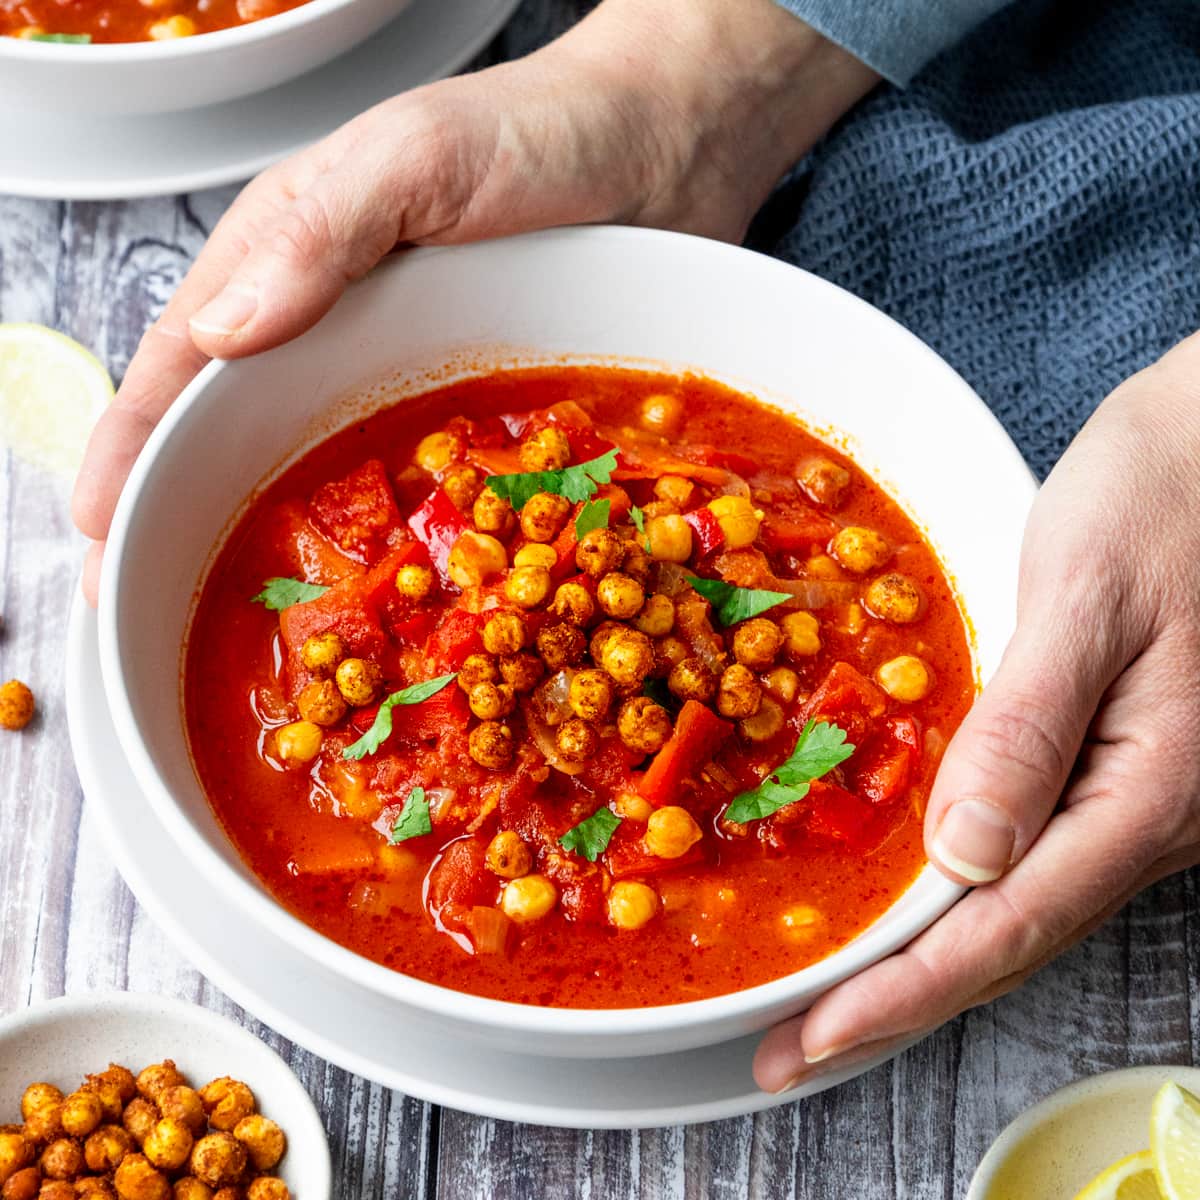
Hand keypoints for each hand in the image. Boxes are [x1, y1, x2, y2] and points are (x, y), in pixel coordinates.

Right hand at [71, 0, 878, 602]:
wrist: (671, 149)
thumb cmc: (538, 130)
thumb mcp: (414, 155)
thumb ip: (319, 232)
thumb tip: (225, 334)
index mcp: (291, 266)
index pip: (183, 365)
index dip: (133, 452)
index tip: (100, 539)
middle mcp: (341, 339)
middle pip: (244, 443)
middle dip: (195, 526)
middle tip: (153, 619)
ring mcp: (417, 388)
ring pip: (339, 485)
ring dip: (304, 560)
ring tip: (275, 648)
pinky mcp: (489, 423)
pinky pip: (441, 499)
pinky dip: (417, 554)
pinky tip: (412, 615)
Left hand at [754, 331, 1199, 1091]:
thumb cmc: (1167, 498)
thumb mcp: (1086, 600)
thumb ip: (1026, 729)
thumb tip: (963, 857)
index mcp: (1149, 787)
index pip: (1006, 924)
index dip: (903, 992)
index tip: (813, 1038)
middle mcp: (1151, 814)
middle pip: (1013, 938)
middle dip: (900, 999)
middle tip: (796, 1046)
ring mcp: (1142, 795)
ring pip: (1024, 906)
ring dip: (928, 959)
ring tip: (839, 1000)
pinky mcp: (1121, 762)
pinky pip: (1036, 852)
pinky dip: (961, 897)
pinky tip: (914, 904)